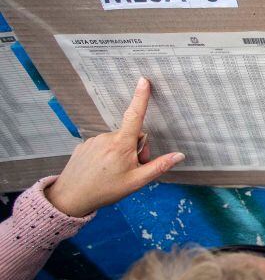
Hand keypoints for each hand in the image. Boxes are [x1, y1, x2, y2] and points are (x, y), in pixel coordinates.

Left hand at [45, 78, 184, 217]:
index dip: (141, 97)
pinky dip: (108, 154)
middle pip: (132, 135)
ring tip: (115, 172)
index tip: (144, 80)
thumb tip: (179, 155)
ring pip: (118, 141)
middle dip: (137, 149)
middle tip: (133, 169)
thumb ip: (159, 166)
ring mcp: (94, 140)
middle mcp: (107, 137)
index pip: (134, 115)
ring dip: (123, 153)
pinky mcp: (84, 145)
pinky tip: (103, 169)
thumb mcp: (136, 182)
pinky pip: (104, 145)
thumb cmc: (105, 191)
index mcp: (121, 144)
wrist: (70, 198)